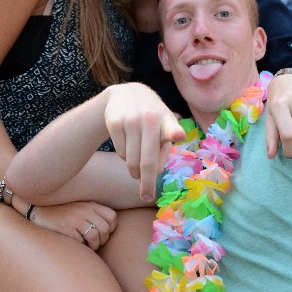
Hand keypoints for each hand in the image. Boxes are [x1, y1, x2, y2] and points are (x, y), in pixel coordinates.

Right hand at [30, 201, 116, 249]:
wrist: (38, 210)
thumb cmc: (61, 212)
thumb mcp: (79, 207)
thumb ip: (93, 213)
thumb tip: (109, 229)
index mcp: (90, 204)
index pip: (112, 216)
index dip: (111, 228)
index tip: (104, 233)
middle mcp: (84, 210)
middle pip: (105, 229)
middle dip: (103, 240)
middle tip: (95, 243)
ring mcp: (75, 219)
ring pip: (95, 236)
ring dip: (94, 246)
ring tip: (88, 246)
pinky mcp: (66, 228)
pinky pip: (81, 242)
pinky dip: (81, 247)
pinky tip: (77, 245)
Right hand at [104, 83, 185, 202]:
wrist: (126, 94)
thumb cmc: (152, 117)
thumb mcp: (165, 124)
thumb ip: (165, 147)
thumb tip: (156, 171)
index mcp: (166, 120)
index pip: (170, 127)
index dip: (173, 132)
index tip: (177, 135)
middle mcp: (148, 119)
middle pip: (146, 161)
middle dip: (147, 183)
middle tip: (146, 197)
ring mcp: (129, 120)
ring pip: (131, 161)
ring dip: (134, 169)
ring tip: (138, 160)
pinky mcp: (114, 123)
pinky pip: (120, 152)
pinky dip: (125, 157)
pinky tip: (128, 144)